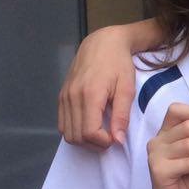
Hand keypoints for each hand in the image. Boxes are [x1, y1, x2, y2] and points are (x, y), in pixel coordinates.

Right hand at [57, 26, 140, 147]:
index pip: (89, 132)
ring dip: (83, 140)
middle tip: (109, 138)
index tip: (115, 138)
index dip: (102, 142)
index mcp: (90, 95)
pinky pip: (62, 123)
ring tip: (100, 133)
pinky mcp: (61, 96)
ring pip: (67, 133)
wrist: (102, 43)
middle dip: (94, 144)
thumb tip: (118, 140)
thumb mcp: (127, 88)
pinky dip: (74, 130)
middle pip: (76, 136)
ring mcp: (64, 96)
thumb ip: (122, 115)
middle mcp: (72, 97)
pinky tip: (89, 125)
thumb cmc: (119, 64)